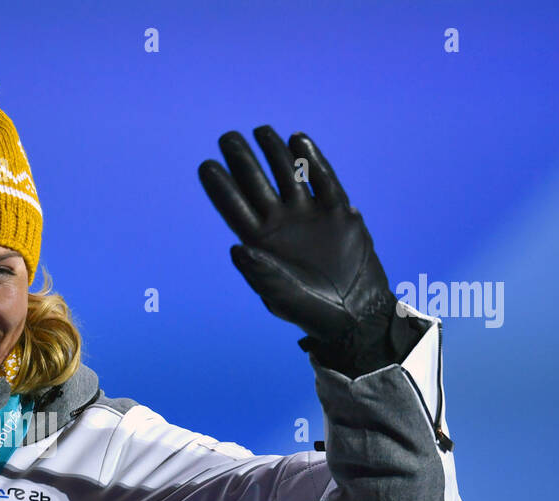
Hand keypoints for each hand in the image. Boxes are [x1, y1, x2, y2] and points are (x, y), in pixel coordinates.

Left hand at [198, 125, 415, 375]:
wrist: (353, 311)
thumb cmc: (308, 308)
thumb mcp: (279, 295)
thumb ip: (259, 273)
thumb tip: (235, 248)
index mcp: (259, 241)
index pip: (234, 207)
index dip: (220, 187)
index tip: (206, 165)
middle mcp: (280, 222)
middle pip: (257, 183)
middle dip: (242, 160)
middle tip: (227, 137)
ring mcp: (308, 213)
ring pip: (288, 174)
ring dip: (274, 152)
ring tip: (261, 131)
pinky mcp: (337, 211)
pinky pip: (323, 180)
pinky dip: (312, 160)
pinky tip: (298, 140)